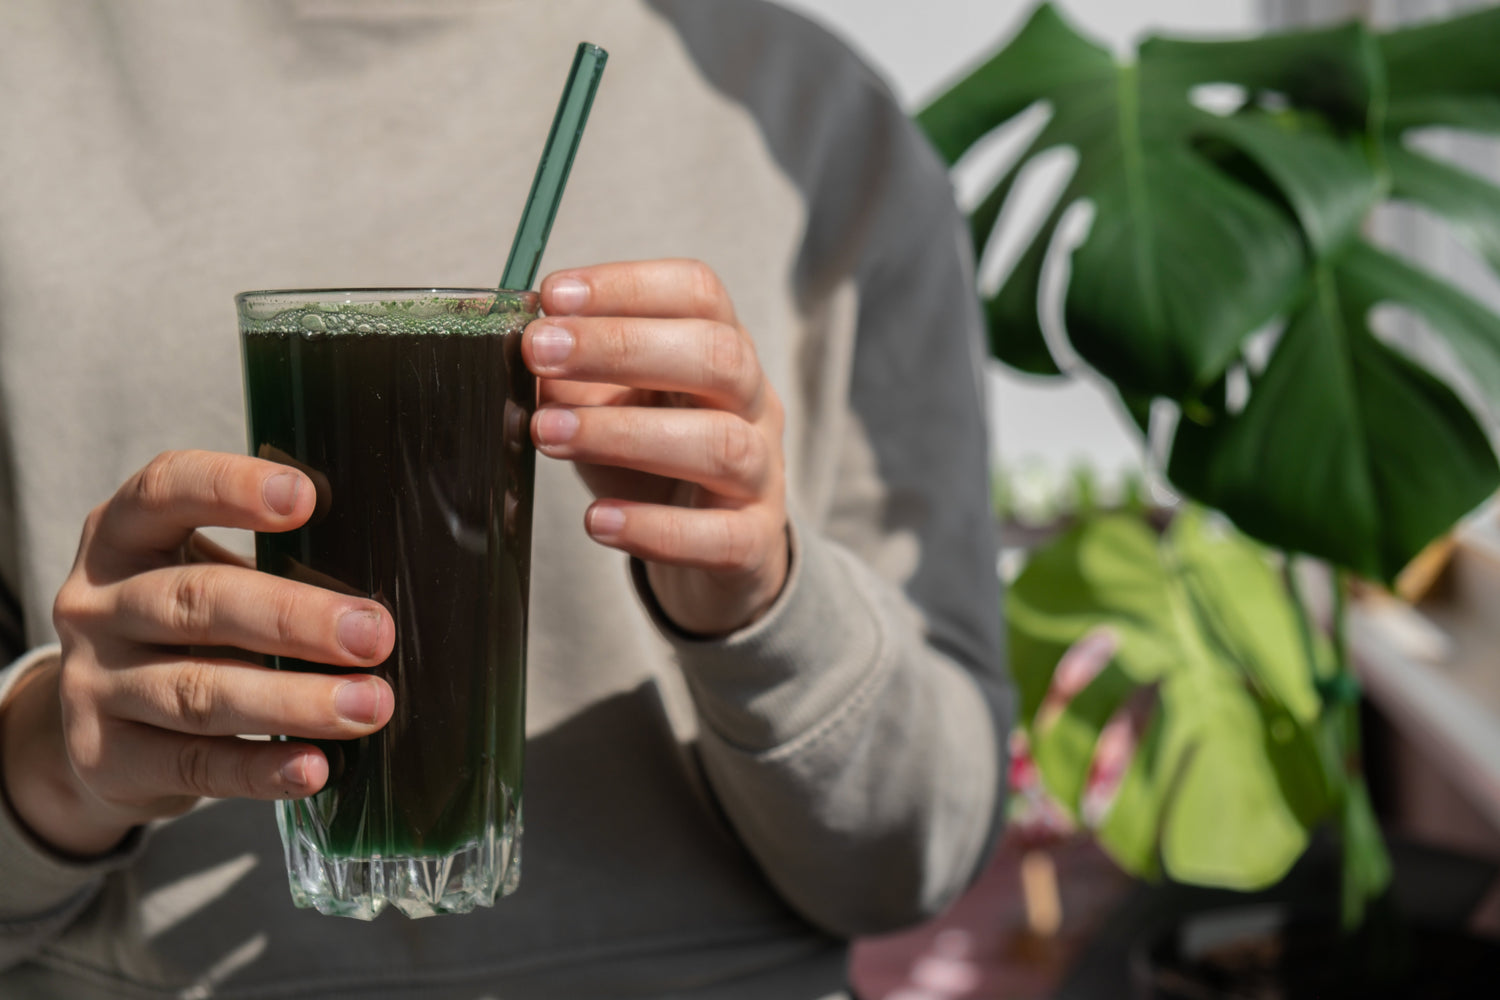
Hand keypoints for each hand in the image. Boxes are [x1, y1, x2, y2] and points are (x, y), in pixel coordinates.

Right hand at [0, 451, 394, 856]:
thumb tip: (378, 592)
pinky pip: (194, 765)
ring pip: (198, 691)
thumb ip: (273, 567)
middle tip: (374, 635)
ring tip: (368, 706)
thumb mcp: (206, 575)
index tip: (305, 497)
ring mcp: (92, 685)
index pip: (165, 491)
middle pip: (196, 602)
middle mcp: (96, 604)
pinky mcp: (107, 759)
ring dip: (293, 701)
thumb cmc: (188, 628)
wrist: (101, 727)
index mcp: (123, 535)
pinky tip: (313, 767)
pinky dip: (259, 769)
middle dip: (295, 619)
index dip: (231, 488)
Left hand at [522, 260, 788, 635]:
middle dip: (622, 346)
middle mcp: (753, 404)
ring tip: (547, 434)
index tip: (554, 295)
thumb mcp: (612, 404)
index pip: (698, 293)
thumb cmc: (652, 460)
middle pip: (718, 356)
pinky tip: (598, 520)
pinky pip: (720, 536)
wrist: (712, 547)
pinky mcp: (754, 542)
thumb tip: (522, 358)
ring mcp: (763, 474)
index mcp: (723, 350)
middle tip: (539, 352)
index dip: (628, 285)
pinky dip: (656, 529)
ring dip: (625, 433)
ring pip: (722, 444)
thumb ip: (573, 378)